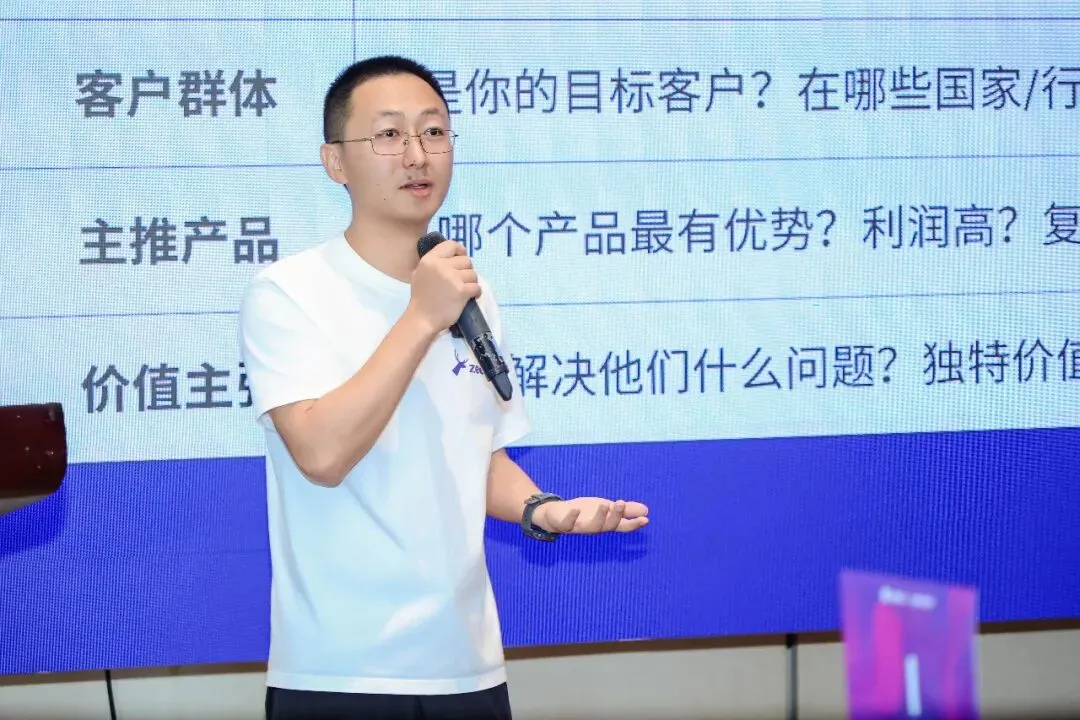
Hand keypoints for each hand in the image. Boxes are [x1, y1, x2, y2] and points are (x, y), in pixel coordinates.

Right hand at [407, 240, 479, 332]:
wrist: (422, 319)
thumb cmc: (421, 298)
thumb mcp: (420, 273)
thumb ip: (434, 263)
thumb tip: (452, 256)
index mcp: (430, 259)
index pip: (451, 244)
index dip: (460, 251)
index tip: (461, 259)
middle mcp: (441, 265)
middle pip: (466, 260)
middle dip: (466, 270)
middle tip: (461, 280)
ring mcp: (452, 278)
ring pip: (473, 274)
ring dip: (471, 282)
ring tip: (463, 290)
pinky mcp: (461, 291)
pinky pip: (477, 287)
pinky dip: (476, 292)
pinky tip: (469, 297)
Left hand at [533, 497, 648, 534]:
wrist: (554, 515)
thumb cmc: (582, 513)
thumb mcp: (605, 508)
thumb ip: (624, 511)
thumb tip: (645, 511)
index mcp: (605, 523)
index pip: (622, 526)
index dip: (633, 524)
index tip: (645, 519)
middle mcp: (593, 528)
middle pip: (608, 526)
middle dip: (616, 516)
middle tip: (622, 503)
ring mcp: (578, 527)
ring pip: (591, 527)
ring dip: (599, 517)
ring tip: (606, 504)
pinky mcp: (563, 524)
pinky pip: (567, 523)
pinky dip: (571, 517)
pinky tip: (575, 509)